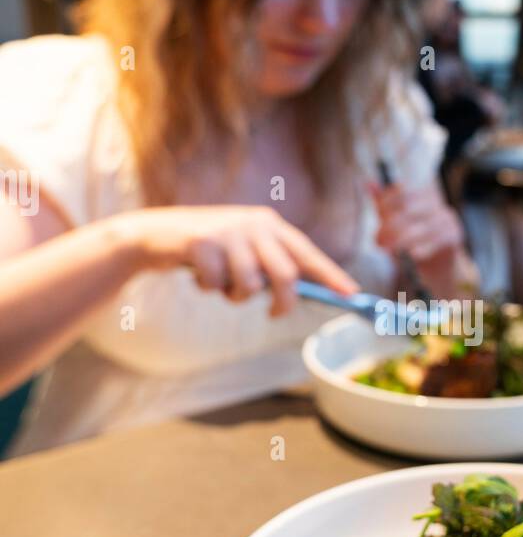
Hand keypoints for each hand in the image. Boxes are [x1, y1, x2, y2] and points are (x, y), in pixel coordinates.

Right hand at [120, 205, 357, 315]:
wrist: (156, 234)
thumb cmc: (207, 249)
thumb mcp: (243, 249)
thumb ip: (269, 265)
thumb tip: (298, 295)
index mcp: (269, 224)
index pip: (307, 253)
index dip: (331, 275)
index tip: (353, 295)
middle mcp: (253, 223)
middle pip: (285, 275)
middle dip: (282, 303)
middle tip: (273, 313)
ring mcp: (227, 232)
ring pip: (249, 286)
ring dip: (234, 296)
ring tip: (220, 284)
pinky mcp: (201, 243)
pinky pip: (217, 286)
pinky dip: (207, 288)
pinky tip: (197, 273)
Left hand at [368, 179, 464, 265]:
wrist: (436, 268)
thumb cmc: (413, 243)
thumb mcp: (396, 223)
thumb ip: (383, 206)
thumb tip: (368, 183)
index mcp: (423, 194)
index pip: (403, 192)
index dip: (386, 206)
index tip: (378, 223)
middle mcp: (438, 203)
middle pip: (409, 209)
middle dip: (390, 227)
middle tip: (379, 241)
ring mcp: (448, 219)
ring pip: (419, 228)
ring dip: (400, 241)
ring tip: (389, 251)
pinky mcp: (454, 236)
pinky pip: (433, 242)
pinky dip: (419, 250)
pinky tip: (410, 256)